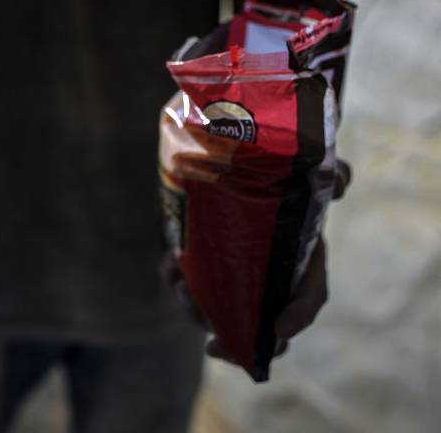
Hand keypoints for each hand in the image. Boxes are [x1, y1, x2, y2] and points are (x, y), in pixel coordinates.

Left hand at [169, 159, 351, 362]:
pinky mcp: (204, 266)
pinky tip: (170, 266)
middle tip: (215, 347)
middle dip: (237, 343)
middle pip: (257, 325)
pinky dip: (176, 281)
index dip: (298, 317)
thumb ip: (333, 174)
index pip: (308, 298)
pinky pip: (188, 284)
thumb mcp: (313, 171)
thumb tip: (339, 182)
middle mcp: (269, 277)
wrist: (243, 163)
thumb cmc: (285, 175)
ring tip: (183, 288)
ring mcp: (235, 276)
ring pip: (216, 311)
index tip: (279, 331)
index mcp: (302, 260)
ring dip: (196, 310)